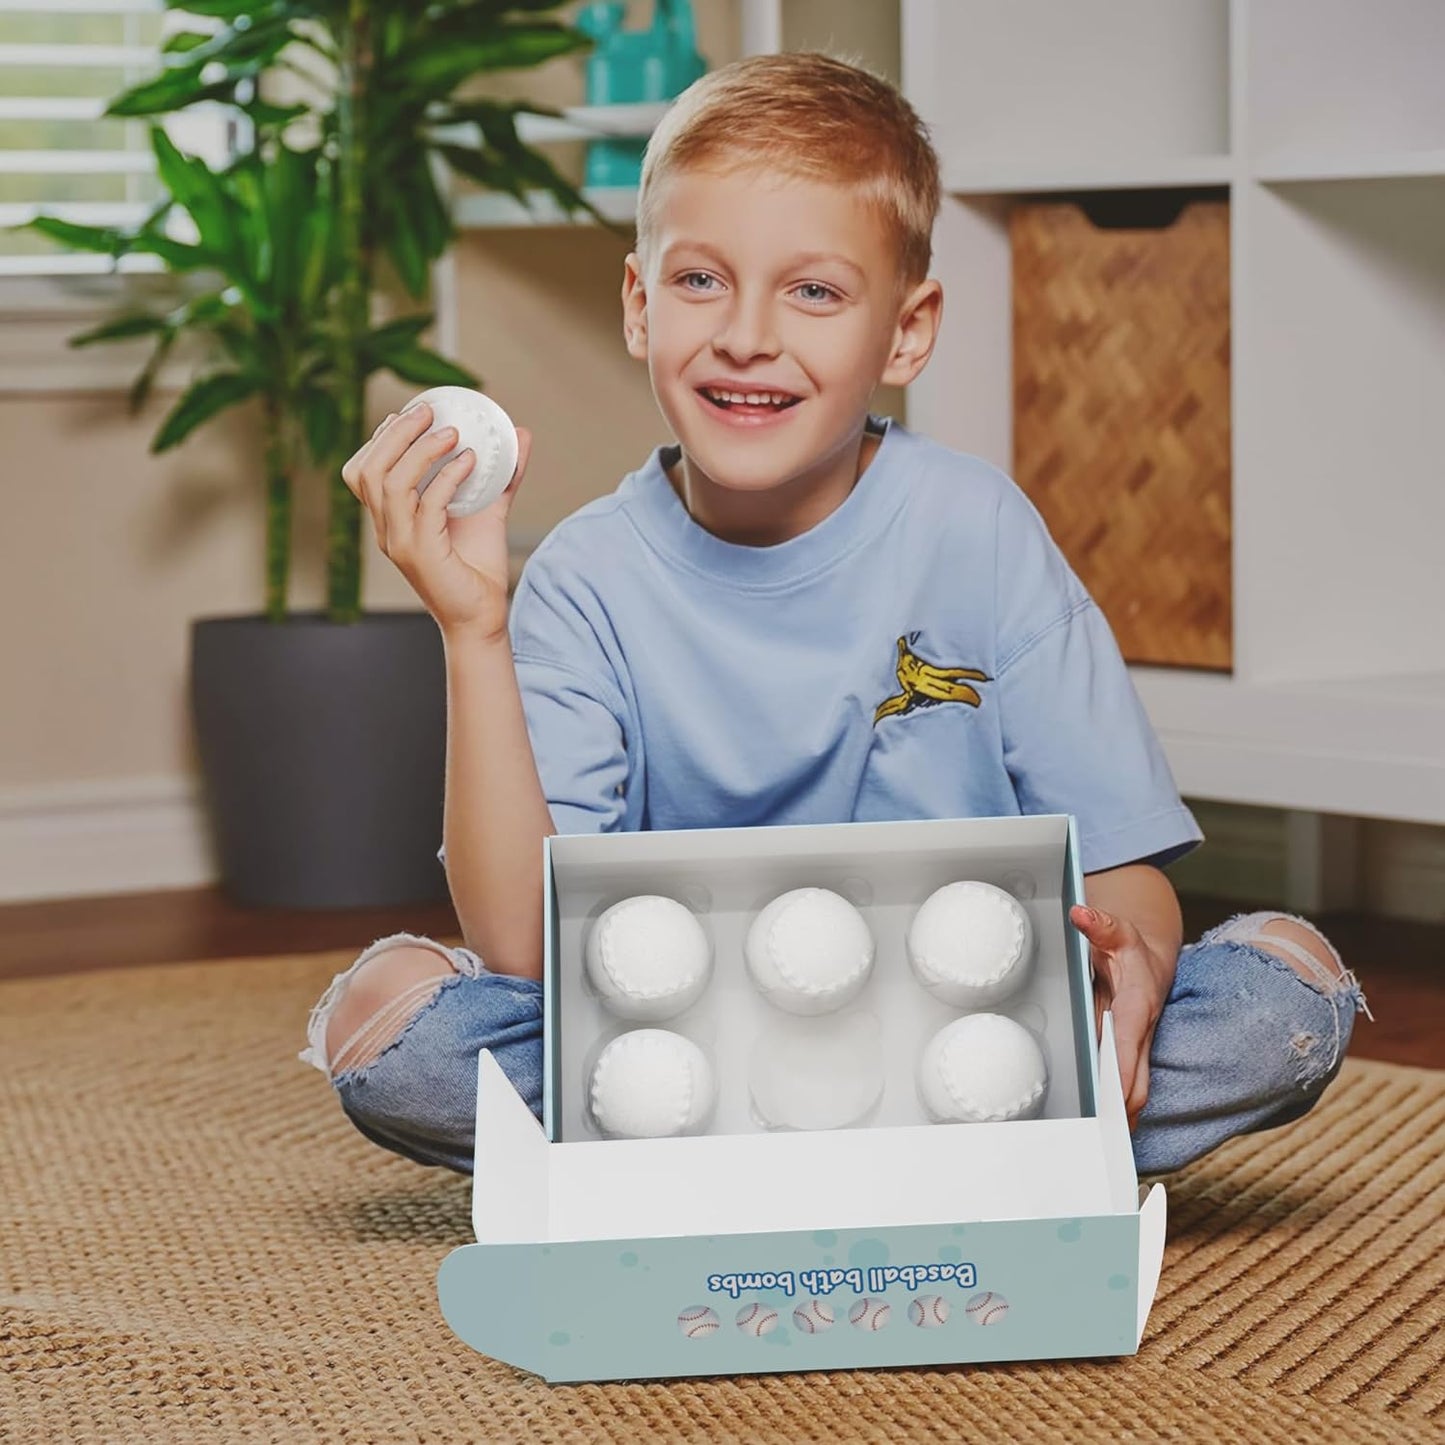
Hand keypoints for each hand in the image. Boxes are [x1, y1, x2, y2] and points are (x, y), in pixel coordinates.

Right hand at [340, 402, 531, 642]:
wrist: (481, 618)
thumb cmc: (478, 569)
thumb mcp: (489, 511)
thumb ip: (502, 474)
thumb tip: (520, 434)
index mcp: (390, 520)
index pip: (363, 472)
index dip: (381, 439)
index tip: (412, 414)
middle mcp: (387, 530)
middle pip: (369, 470)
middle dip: (395, 434)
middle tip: (428, 412)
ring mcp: (400, 542)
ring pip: (390, 483)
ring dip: (420, 451)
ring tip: (452, 433)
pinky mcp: (422, 553)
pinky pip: (426, 505)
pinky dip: (446, 478)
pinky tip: (469, 462)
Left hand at [1069, 904, 1176, 1130]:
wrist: (1153, 962)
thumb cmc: (1131, 951)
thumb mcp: (1117, 932)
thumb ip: (1100, 924)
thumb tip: (1080, 914)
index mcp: (1135, 1009)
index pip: (1127, 1048)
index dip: (1120, 1076)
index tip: (1111, 1102)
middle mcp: (1138, 1035)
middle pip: (1136, 1084)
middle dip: (1122, 1113)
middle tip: (1101, 1142)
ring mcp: (1135, 1049)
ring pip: (1135, 1092)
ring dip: (1121, 1120)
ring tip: (1099, 1151)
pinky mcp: (1128, 1056)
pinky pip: (1126, 1088)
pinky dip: (1118, 1111)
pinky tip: (1101, 1133)